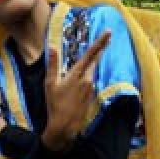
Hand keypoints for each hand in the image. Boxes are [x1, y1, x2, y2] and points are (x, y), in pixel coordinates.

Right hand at [41, 30, 111, 151]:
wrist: (65, 126)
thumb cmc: (55, 105)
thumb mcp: (50, 84)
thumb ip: (53, 64)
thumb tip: (53, 47)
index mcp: (77, 74)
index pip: (90, 54)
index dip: (100, 42)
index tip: (108, 32)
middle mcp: (87, 79)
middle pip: (95, 60)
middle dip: (101, 48)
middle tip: (108, 37)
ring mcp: (91, 88)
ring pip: (93, 70)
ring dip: (94, 61)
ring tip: (96, 52)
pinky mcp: (91, 95)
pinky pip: (91, 80)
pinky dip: (89, 74)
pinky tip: (84, 75)